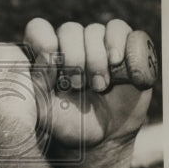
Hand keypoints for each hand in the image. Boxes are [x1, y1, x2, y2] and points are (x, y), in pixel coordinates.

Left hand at [24, 18, 156, 149]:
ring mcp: (100, 45)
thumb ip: (39, 84)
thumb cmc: (68, 124)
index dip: (43, 40)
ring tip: (101, 87)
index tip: (52, 64)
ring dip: (98, 59)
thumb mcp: (45, 112)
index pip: (38, 29)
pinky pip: (130, 34)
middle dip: (75, 58)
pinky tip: (128, 76)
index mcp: (46, 57)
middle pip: (70, 30)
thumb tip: (48, 54)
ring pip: (96, 30)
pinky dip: (130, 53)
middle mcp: (71, 45)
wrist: (102, 139)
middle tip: (78, 86)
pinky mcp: (127, 49)